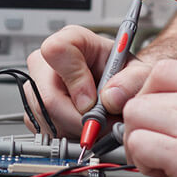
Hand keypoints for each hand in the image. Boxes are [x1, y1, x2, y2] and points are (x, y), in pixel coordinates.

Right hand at [24, 25, 153, 136]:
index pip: (56, 51)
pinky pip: (45, 130)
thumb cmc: (123, 75)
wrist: (119, 89)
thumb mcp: (139, 72)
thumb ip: (131, 81)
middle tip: (101, 122)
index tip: (93, 99)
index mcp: (72, 40)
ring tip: (96, 122)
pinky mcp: (36, 110)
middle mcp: (48, 62)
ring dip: (76, 129)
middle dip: (79, 119)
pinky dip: (68, 135)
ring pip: (47, 118)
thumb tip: (110, 98)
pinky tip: (83, 125)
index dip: (76, 80)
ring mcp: (38, 86)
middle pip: (47, 96)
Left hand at [122, 59, 176, 176]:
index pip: (162, 70)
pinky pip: (139, 146)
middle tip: (159, 148)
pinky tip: (167, 175)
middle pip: (142, 96)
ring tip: (162, 163)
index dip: (147, 94)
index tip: (151, 116)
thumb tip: (155, 104)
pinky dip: (144, 164)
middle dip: (142, 125)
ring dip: (140, 144)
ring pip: (135, 118)